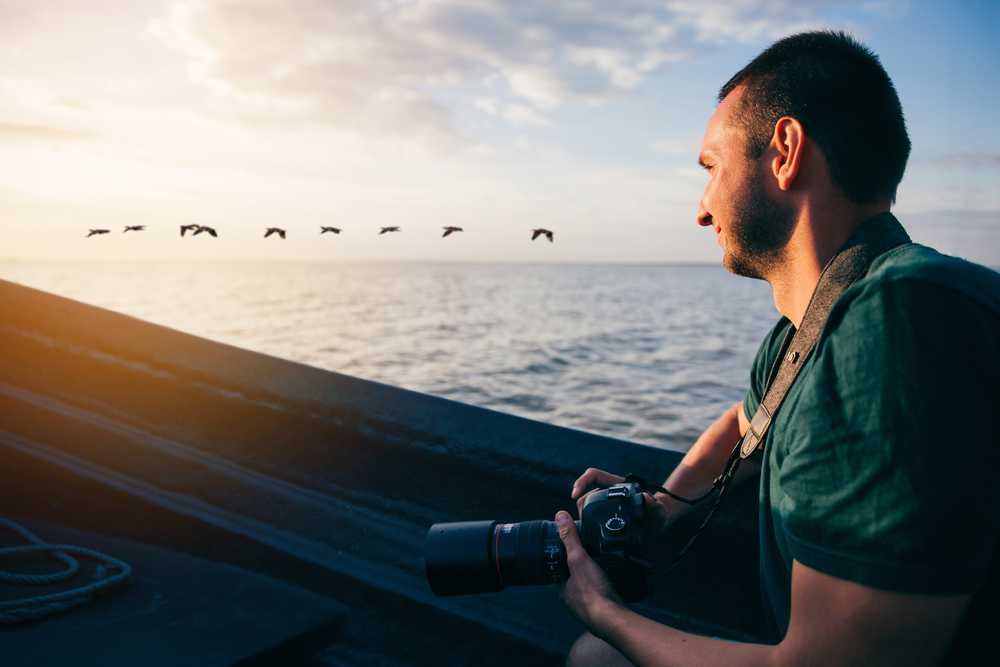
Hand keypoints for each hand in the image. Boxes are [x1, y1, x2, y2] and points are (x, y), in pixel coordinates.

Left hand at [555, 511, 622, 630]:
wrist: (613, 618)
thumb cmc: (594, 593)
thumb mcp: (579, 558)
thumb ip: (570, 538)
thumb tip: (560, 517)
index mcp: (563, 590)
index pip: (561, 570)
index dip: (567, 558)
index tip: (575, 549)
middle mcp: (573, 602)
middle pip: (576, 580)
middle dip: (584, 570)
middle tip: (594, 559)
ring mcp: (588, 609)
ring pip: (590, 590)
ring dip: (597, 581)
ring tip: (605, 571)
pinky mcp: (604, 613)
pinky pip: (604, 598)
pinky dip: (608, 591)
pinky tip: (614, 586)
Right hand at [572, 468, 670, 535]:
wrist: (657, 523)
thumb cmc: (658, 514)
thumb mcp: (658, 512)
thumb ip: (654, 506)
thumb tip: (645, 498)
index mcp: (618, 485)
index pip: (594, 475)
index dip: (582, 481)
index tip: (575, 494)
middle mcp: (609, 491)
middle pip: (586, 492)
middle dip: (581, 504)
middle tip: (584, 519)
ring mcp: (605, 502)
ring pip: (586, 504)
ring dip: (584, 514)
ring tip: (589, 529)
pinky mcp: (604, 513)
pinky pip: (590, 515)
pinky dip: (587, 523)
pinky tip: (589, 534)